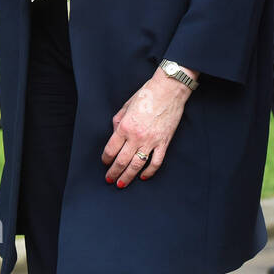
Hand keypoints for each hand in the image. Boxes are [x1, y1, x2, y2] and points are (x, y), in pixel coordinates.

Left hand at [101, 66, 194, 187]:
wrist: (169, 90)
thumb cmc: (147, 94)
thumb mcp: (126, 105)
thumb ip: (118, 121)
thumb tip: (114, 133)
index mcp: (125, 127)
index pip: (111, 149)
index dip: (106, 159)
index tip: (105, 162)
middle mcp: (136, 137)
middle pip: (121, 161)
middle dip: (113, 173)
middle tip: (109, 180)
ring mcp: (151, 141)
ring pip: (137, 165)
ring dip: (127, 177)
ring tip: (121, 184)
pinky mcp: (164, 143)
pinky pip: (156, 162)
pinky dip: (149, 172)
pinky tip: (143, 176)